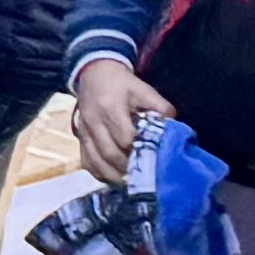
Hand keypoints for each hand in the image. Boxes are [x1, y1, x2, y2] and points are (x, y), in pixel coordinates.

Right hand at [69, 53, 154, 178]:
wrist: (94, 73)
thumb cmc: (122, 83)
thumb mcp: (144, 89)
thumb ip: (161, 108)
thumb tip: (174, 130)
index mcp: (110, 109)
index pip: (125, 138)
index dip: (140, 150)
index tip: (154, 158)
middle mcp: (93, 122)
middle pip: (110, 154)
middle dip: (129, 167)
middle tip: (146, 174)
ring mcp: (84, 132)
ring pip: (96, 162)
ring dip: (114, 175)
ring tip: (131, 180)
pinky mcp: (80, 138)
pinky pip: (87, 162)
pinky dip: (100, 173)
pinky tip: (114, 177)